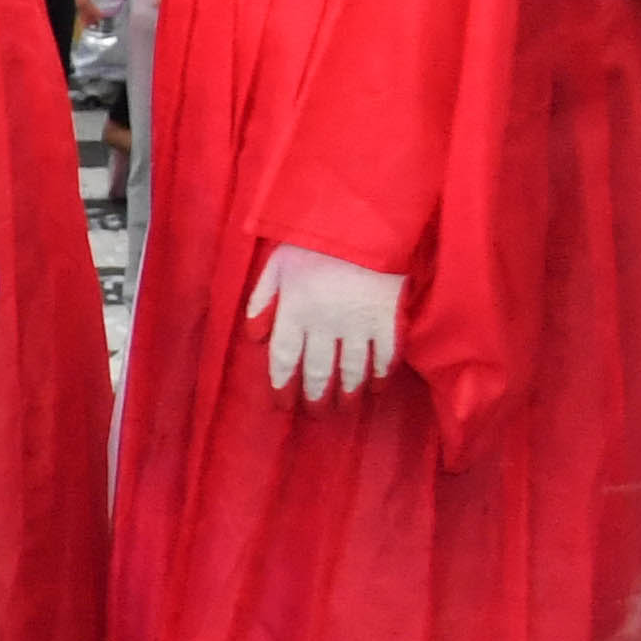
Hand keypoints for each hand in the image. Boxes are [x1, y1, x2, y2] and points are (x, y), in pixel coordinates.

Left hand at [248, 243, 402, 399]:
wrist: (364, 225)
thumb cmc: (315, 243)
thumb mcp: (277, 265)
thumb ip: (262, 299)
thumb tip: (253, 335)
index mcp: (295, 310)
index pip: (285, 357)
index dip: (282, 384)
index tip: (282, 405)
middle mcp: (325, 323)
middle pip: (317, 369)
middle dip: (314, 395)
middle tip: (314, 414)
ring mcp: (358, 323)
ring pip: (351, 368)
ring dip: (346, 393)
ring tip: (342, 409)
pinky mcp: (387, 319)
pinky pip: (385, 354)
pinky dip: (380, 374)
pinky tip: (376, 389)